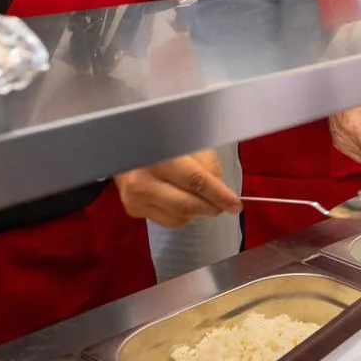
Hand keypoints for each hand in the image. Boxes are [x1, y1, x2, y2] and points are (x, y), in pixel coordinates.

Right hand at [115, 149, 240, 227]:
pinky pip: (168, 221)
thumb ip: (207, 165)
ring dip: (198, 211)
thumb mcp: (188, 142)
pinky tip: (181, 199)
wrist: (123, 145)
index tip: (236, 205)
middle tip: (224, 205)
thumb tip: (221, 191)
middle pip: (187, 205)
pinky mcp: (133, 210)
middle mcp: (143, 181)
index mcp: (159, 158)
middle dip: (211, 207)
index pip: (196, 182)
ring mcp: (135, 199)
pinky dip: (183, 214)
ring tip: (201, 197)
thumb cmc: (161, 139)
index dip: (219, 195)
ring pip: (179, 217)